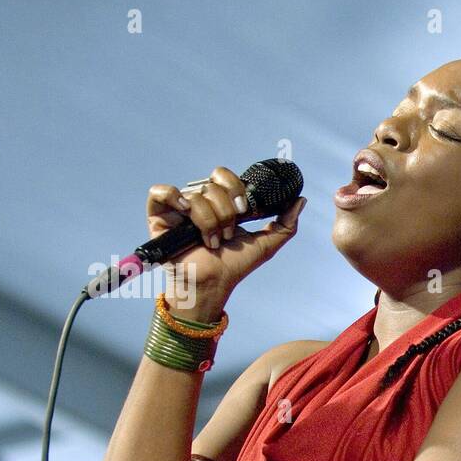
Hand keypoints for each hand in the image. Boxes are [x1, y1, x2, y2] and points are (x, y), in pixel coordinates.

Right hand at [147, 165, 305, 317]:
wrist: (212, 284)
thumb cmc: (235, 266)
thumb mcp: (266, 244)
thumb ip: (286, 223)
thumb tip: (301, 200)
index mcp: (221, 202)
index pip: (226, 176)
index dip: (236, 191)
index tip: (243, 214)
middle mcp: (199, 201)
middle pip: (212, 185)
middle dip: (225, 212)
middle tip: (227, 233)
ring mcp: (178, 207)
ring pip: (195, 195)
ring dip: (209, 222)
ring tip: (210, 241)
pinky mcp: (158, 215)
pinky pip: (161, 192)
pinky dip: (173, 198)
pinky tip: (184, 213)